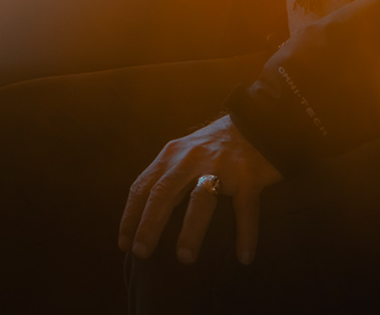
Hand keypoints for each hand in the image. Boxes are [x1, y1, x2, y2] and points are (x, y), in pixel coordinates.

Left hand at [118, 115, 280, 265]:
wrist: (256, 121)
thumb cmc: (215, 145)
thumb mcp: (183, 151)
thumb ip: (166, 174)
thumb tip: (144, 211)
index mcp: (171, 155)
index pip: (142, 187)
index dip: (130, 216)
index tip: (123, 243)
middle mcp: (191, 159)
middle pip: (163, 194)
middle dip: (149, 224)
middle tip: (140, 253)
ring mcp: (220, 167)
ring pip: (200, 200)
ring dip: (191, 230)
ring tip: (184, 258)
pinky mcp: (249, 176)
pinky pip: (245, 209)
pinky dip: (245, 234)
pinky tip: (244, 257)